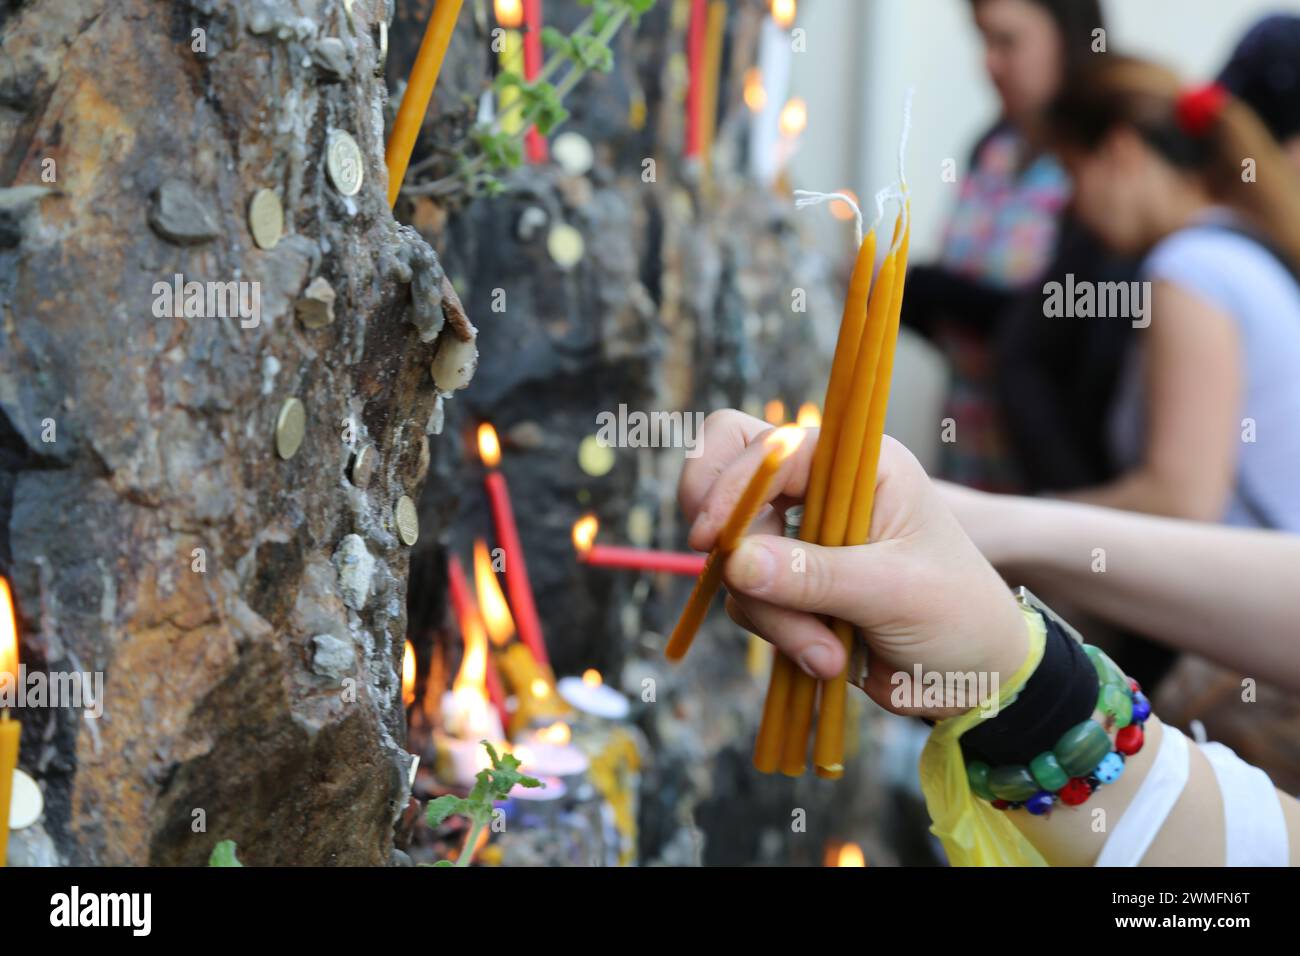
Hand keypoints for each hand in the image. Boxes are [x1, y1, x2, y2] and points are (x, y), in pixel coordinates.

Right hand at [680, 409, 1029, 719]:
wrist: (975, 677)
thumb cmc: (958, 614)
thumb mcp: (894, 590)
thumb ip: (814, 575)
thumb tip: (735, 563)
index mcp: (859, 464)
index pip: (771, 447)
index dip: (732, 484)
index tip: (712, 540)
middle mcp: (824, 490)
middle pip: (731, 483)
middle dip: (730, 541)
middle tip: (730, 578)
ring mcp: (803, 539)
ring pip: (737, 557)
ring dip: (771, 613)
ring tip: (827, 653)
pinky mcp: (790, 586)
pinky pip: (749, 599)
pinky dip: (779, 635)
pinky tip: (827, 660)